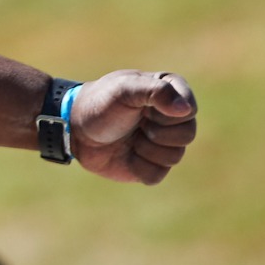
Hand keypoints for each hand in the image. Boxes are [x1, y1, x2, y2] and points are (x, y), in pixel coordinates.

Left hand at [70, 70, 196, 184]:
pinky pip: (157, 175)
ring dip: (145, 149)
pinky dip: (138, 167)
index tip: (142, 108)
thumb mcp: (124, 89)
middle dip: (156, 132)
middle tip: (134, 124)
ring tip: (128, 138)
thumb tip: (186, 110)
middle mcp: (171, 118)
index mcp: (169, 92)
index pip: (189, 109)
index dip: (165, 114)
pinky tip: (126, 154)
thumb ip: (156, 92)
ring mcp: (163, 143)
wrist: (75, 129)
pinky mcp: (151, 165)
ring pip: (174, 157)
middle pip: (187, 135)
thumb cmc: (99, 104)